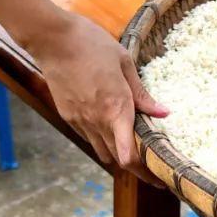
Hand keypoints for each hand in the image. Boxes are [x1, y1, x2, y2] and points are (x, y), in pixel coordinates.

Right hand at [28, 11, 168, 183]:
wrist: (54, 40)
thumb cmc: (92, 44)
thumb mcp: (124, 62)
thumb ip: (141, 93)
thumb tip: (163, 113)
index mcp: (117, 107)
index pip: (129, 156)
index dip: (145, 171)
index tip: (159, 176)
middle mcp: (98, 120)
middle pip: (119, 159)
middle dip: (138, 169)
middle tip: (153, 171)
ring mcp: (80, 120)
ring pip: (103, 151)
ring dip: (118, 155)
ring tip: (133, 152)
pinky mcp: (68, 116)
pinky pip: (88, 137)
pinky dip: (101, 140)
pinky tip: (109, 130)